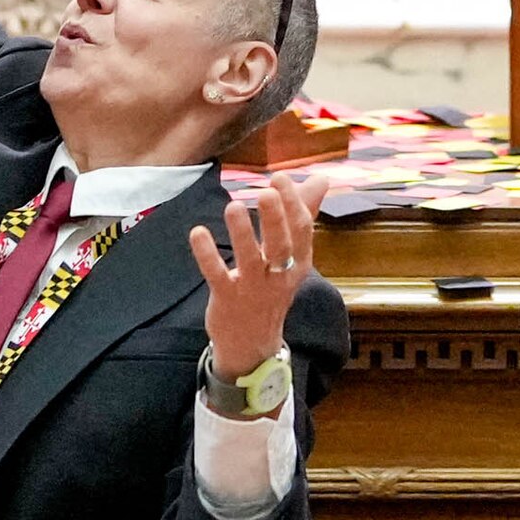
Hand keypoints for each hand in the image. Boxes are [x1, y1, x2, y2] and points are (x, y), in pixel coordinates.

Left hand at [189, 165, 324, 376]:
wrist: (253, 343)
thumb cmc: (273, 287)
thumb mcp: (293, 255)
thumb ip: (304, 214)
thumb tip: (322, 179)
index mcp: (298, 262)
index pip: (301, 231)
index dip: (293, 204)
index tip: (278, 177)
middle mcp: (279, 276)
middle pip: (281, 246)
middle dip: (275, 218)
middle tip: (266, 191)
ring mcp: (253, 289)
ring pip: (250, 260)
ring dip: (242, 234)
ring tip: (234, 206)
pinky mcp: (227, 299)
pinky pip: (218, 276)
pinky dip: (208, 255)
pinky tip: (197, 232)